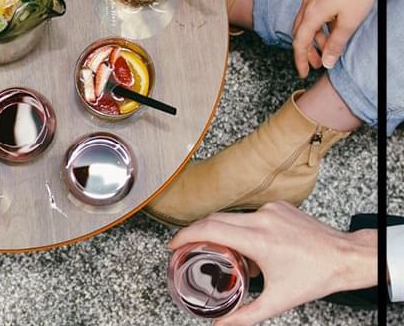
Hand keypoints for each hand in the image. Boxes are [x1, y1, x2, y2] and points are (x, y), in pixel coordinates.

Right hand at [169, 202, 376, 325]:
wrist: (345, 257)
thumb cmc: (315, 278)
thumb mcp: (277, 302)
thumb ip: (244, 316)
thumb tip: (220, 325)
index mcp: (258, 240)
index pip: (210, 229)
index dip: (185, 235)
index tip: (173, 245)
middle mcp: (262, 219)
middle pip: (214, 219)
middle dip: (195, 231)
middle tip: (185, 246)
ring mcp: (270, 209)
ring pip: (232, 216)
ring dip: (222, 230)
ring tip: (222, 251)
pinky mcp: (278, 206)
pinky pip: (250, 214)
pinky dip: (243, 227)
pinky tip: (250, 244)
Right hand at [291, 0, 376, 77]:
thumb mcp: (349, 21)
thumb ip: (336, 43)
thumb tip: (327, 61)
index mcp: (311, 12)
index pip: (299, 42)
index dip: (300, 59)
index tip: (303, 73)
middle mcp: (308, 3)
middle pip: (299, 32)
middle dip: (306, 51)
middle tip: (315, 64)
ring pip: (307, 22)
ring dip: (314, 38)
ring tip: (327, 48)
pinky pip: (314, 12)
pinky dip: (319, 25)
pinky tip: (332, 28)